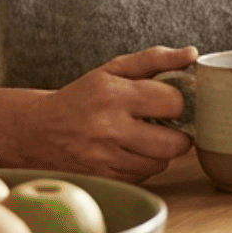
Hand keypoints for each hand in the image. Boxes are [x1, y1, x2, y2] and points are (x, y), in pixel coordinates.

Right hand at [12, 46, 198, 182]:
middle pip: (175, 142)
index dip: (177, 101)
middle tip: (165, 124)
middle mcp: (109, 128)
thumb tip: (192, 54)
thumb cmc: (83, 97)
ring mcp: (105, 158)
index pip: (173, 102)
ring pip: (161, 163)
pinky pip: (144, 176)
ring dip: (160, 151)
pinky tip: (129, 150)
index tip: (168, 101)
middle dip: (178, 133)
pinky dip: (143, 164)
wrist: (39, 131)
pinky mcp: (104, 179)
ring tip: (144, 136)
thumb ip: (155, 59)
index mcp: (113, 94)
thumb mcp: (113, 70)